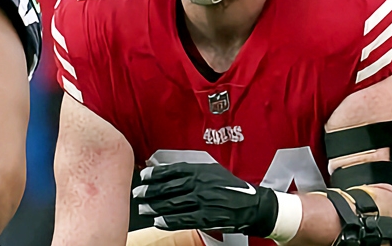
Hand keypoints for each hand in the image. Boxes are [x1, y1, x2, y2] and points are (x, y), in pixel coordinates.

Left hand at [133, 162, 278, 236]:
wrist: (254, 205)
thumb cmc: (234, 188)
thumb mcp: (215, 172)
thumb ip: (195, 171)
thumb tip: (172, 172)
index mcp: (202, 170)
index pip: (173, 170)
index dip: (155, 174)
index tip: (143, 176)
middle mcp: (200, 183)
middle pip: (168, 187)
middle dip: (150, 191)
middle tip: (138, 194)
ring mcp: (203, 200)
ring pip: (172, 203)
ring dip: (154, 206)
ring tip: (143, 209)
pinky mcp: (206, 216)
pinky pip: (183, 219)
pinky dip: (168, 220)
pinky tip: (158, 221)